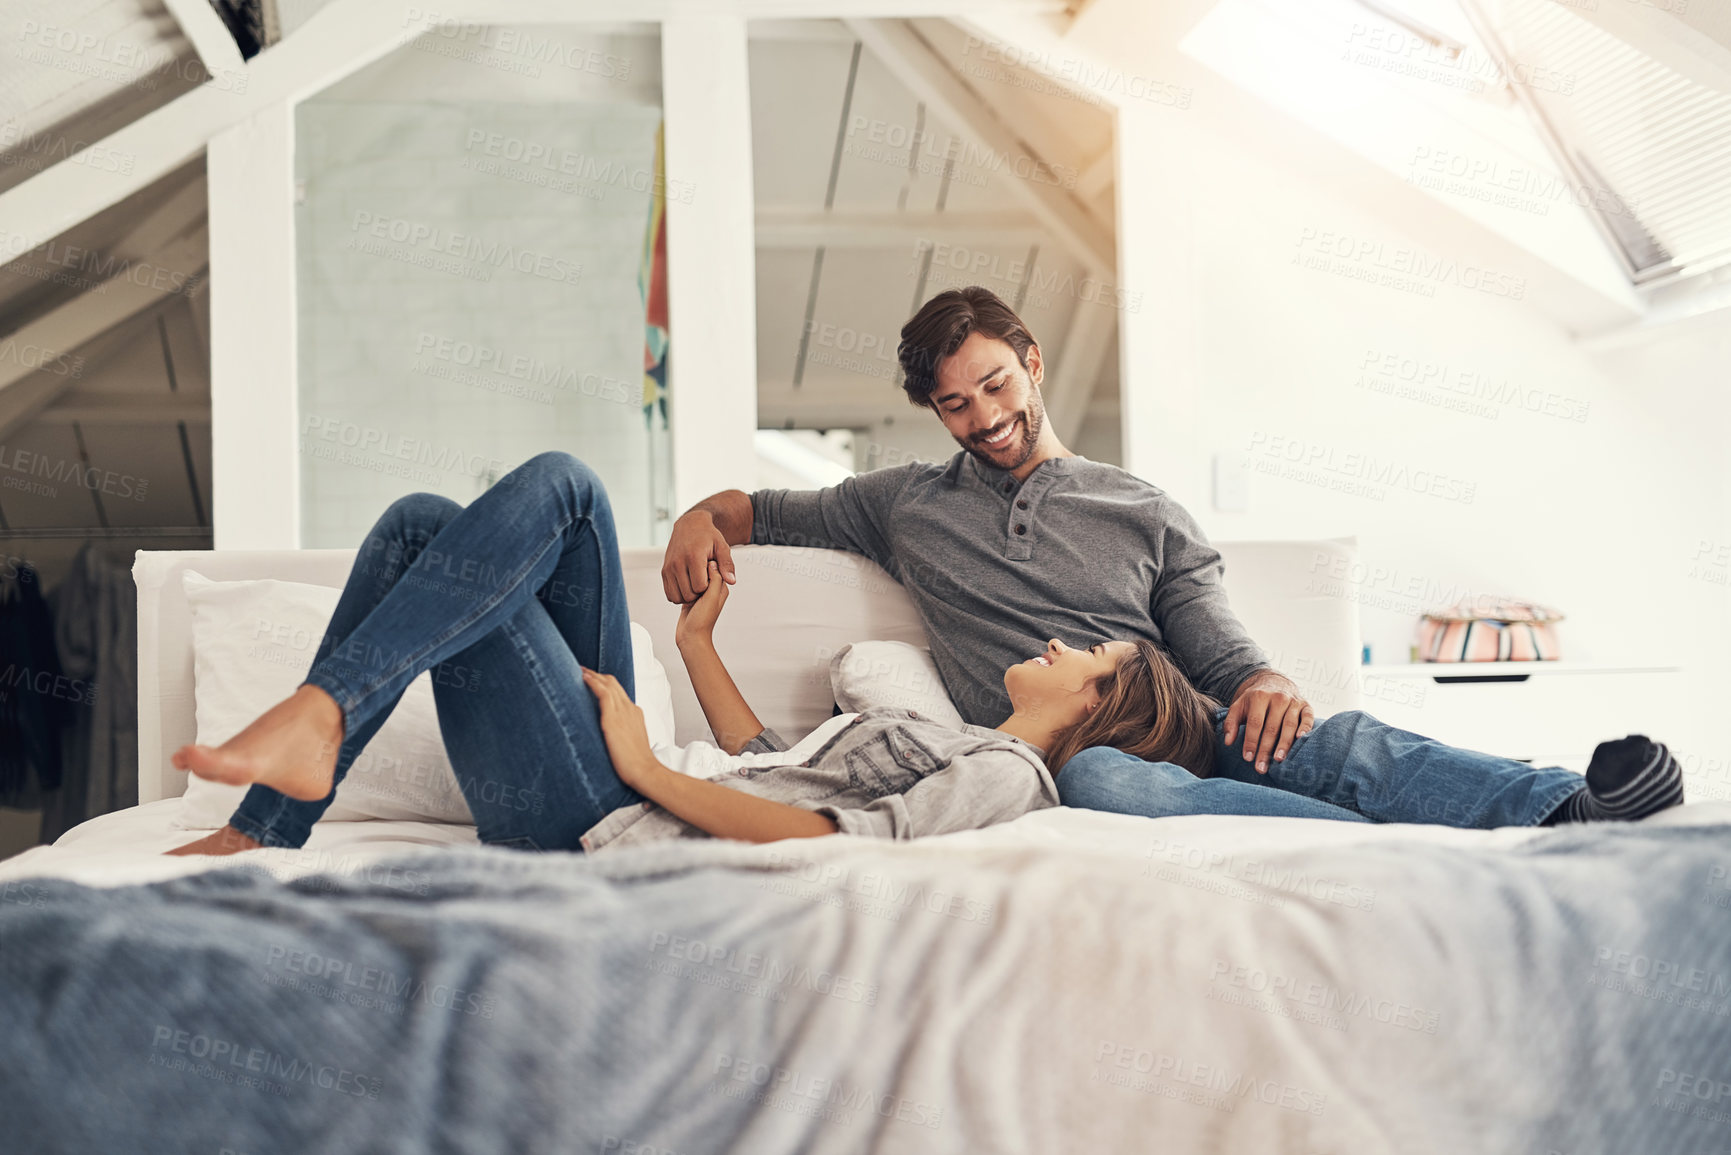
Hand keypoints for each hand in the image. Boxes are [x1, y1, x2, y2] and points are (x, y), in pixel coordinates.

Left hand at [581, 668, 661, 789]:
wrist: (644, 770)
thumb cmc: (637, 762)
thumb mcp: (631, 741)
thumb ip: (622, 731)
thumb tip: (610, 733)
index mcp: (635, 713)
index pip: (618, 691)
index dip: (605, 682)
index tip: (593, 679)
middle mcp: (630, 709)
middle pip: (613, 683)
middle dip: (597, 674)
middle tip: (583, 670)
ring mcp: (622, 713)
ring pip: (608, 685)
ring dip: (593, 675)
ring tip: (580, 671)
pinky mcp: (613, 719)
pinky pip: (603, 694)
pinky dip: (593, 683)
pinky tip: (584, 678)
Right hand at [662, 510, 735, 604]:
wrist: (690, 525)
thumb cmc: (707, 535)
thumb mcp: (722, 546)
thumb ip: (727, 564)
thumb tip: (731, 581)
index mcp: (693, 557)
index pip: (700, 586)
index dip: (709, 586)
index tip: (712, 577)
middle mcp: (678, 563)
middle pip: (689, 594)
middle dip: (699, 592)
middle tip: (705, 581)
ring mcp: (669, 568)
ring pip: (678, 597)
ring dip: (689, 595)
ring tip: (697, 584)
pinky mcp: (664, 572)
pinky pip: (670, 594)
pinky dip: (679, 594)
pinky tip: (689, 585)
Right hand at [675, 559, 728, 646]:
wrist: (690, 638)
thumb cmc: (702, 622)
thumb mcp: (711, 598)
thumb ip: (715, 579)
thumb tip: (713, 563)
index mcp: (719, 587)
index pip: (713, 567)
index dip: (705, 569)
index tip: (700, 575)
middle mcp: (709, 589)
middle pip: (699, 572)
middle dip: (694, 580)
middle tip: (696, 594)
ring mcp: (698, 593)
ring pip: (688, 578)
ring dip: (685, 587)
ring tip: (690, 601)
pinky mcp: (687, 596)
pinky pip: (680, 585)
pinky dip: (679, 591)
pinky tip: (682, 601)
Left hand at [1223, 671, 1313, 773]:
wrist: (1275, 683)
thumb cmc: (1254, 701)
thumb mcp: (1238, 707)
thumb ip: (1231, 723)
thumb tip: (1228, 742)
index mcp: (1259, 697)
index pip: (1255, 722)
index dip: (1251, 741)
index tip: (1247, 758)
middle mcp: (1278, 698)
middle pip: (1271, 727)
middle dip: (1265, 749)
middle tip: (1261, 767)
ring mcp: (1293, 701)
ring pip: (1289, 725)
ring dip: (1284, 744)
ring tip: (1278, 760)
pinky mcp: (1306, 706)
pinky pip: (1307, 718)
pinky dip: (1306, 728)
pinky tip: (1300, 740)